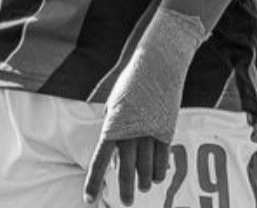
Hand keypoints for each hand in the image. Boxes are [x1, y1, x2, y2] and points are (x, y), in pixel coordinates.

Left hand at [82, 7, 208, 204]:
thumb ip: (113, 123)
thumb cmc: (131, 79)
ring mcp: (150, 132)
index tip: (89, 199)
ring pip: (146, 167)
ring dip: (144, 181)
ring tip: (142, 188)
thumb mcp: (114, 100)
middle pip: (126, 170)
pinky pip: (163, 158)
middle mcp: (130, 132)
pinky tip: (157, 177)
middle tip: (126, 202)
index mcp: (112, 125)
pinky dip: (160, 170)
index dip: (94, 182)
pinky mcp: (167, 130)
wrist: (158, 63)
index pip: (100, 160)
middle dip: (125, 190)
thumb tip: (112, 143)